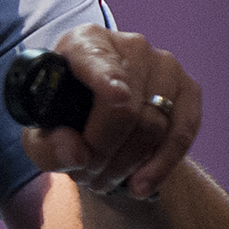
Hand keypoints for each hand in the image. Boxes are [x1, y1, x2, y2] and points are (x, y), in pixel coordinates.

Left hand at [21, 26, 197, 200]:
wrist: (101, 123)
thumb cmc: (64, 122)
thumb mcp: (39, 137)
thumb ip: (46, 147)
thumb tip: (77, 153)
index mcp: (84, 42)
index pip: (96, 59)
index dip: (106, 78)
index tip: (116, 96)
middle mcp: (129, 45)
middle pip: (124, 108)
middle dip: (103, 153)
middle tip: (86, 176)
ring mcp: (164, 65)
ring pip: (152, 126)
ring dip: (127, 165)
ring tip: (103, 181)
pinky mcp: (188, 88)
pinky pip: (182, 133)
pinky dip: (161, 166)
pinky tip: (140, 186)